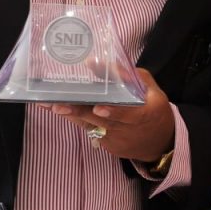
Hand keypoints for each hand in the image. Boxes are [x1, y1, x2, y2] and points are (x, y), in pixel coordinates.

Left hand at [44, 68, 174, 162]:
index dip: (113, 112)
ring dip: (70, 115)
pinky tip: (65, 110)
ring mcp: (116, 140)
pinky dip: (80, 120)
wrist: (160, 143)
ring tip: (50, 105)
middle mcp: (128, 130)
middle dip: (77, 112)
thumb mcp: (150, 89)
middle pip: (100, 120)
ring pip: (90, 126)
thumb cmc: (155, 109)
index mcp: (144, 114)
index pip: (128, 114)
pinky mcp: (108, 147)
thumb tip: (95, 62)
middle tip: (57, 105)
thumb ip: (127, 76)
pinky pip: (92, 130)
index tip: (98, 109)